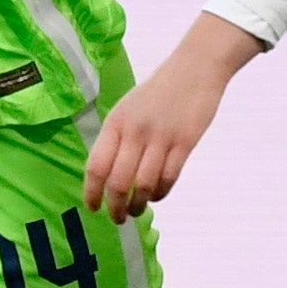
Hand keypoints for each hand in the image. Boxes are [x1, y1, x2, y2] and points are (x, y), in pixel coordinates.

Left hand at [84, 18, 253, 220]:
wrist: (195, 68)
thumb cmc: (159, 91)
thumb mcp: (128, 108)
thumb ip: (117, 137)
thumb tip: (106, 175)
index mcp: (116, 122)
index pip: (96, 165)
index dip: (91, 192)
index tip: (92, 207)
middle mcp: (135, 131)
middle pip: (119, 182)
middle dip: (116, 207)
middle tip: (117, 218)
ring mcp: (161, 138)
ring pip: (144, 185)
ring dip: (139, 204)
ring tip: (137, 209)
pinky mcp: (185, 143)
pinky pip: (169, 178)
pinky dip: (161, 193)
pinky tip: (157, 195)